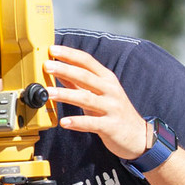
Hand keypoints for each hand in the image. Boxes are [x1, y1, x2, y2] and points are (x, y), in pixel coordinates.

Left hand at [44, 45, 149, 159]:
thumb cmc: (113, 112)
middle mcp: (111, 90)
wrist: (138, 136)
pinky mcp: (111, 126)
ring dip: (66, 95)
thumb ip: (78, 83)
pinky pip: (92, 123)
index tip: (52, 49)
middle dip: (65, 70)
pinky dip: (77, 122)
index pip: (87, 61)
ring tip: (48, 93)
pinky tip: (64, 122)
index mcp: (107, 79)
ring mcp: (112, 108)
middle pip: (86, 77)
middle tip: (46, 66)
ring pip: (87, 99)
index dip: (70, 54)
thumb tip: (58, 71)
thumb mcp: (98, 94)